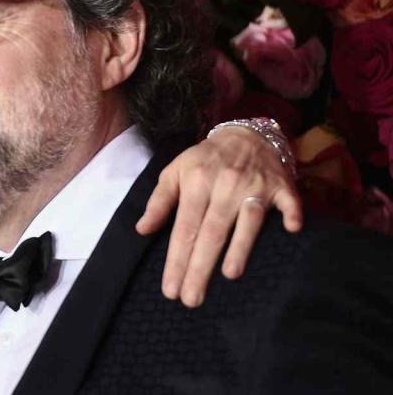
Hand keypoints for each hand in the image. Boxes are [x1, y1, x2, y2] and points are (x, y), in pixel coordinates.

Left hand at [135, 125, 302, 307]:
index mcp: (195, 182)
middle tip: (191, 299)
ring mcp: (254, 185)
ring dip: (241, 246)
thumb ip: (159, 201)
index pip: (184, 228)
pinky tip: (291, 230)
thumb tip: (142, 230)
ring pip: (247, 220)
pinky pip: (288, 201)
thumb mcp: (174, 172)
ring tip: (229, 275)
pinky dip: (291, 214)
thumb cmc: (204, 160)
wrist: (244, 135)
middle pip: (211, 232)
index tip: (170, 289)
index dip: (176, 259)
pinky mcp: (281, 186)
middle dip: (200, 267)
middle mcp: (224, 185)